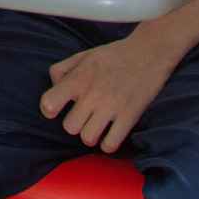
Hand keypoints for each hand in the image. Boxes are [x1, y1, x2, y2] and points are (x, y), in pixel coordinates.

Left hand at [40, 33, 180, 152]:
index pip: (49, 102)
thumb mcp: (82, 55)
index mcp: (78, 78)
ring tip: (97, 125)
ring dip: (91, 134)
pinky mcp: (130, 117)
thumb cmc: (112, 55)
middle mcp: (92, 94)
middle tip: (84, 115)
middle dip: (74, 123)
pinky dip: (108, 144)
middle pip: (69, 127)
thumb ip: (61, 70)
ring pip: (88, 139)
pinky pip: (110, 145)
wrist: (149, 53)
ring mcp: (112, 106)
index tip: (56, 108)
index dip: (49, 109)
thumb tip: (53, 88)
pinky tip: (110, 134)